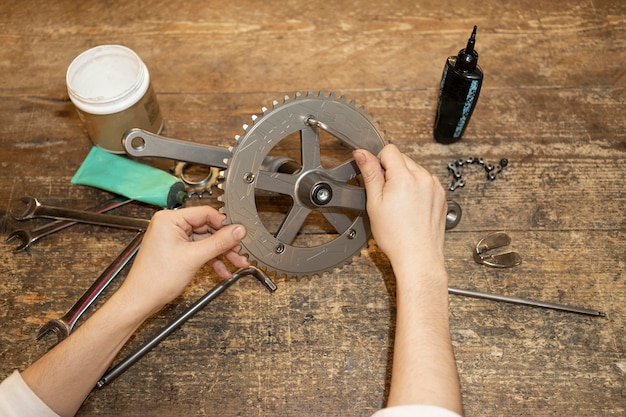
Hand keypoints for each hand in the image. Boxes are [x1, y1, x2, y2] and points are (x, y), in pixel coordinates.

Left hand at [119, 205, 248, 314]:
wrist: (142, 300)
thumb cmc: (155, 279)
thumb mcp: (194, 257)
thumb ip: (219, 242)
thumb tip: (238, 230)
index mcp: (170, 219)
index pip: (205, 213)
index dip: (225, 224)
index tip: (239, 233)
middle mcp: (171, 225)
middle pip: (208, 228)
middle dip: (225, 243)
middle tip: (240, 251)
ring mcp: (174, 238)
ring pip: (206, 241)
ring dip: (222, 254)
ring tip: (237, 262)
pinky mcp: (177, 251)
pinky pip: (200, 251)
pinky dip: (212, 260)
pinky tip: (223, 270)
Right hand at [353, 144, 447, 271]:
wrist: (418, 256)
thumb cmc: (396, 236)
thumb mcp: (374, 203)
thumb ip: (370, 173)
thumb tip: (362, 154)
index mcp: (405, 177)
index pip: (390, 150)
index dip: (379, 163)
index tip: (377, 179)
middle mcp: (423, 178)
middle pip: (403, 159)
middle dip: (392, 172)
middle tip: (386, 196)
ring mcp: (435, 187)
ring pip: (415, 170)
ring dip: (405, 180)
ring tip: (400, 205)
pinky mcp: (441, 196)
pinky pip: (426, 182)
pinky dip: (417, 189)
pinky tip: (411, 208)